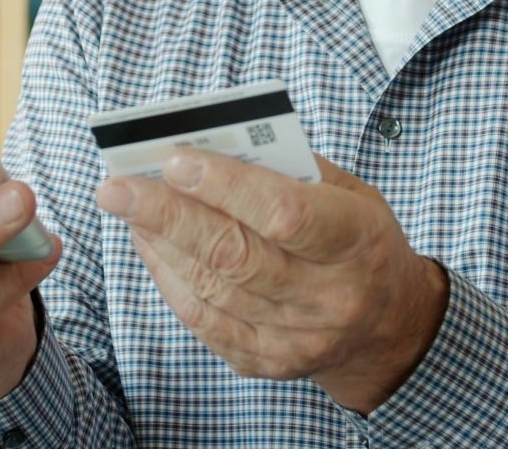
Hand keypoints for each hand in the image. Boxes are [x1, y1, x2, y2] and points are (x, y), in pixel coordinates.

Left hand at [95, 151, 447, 412]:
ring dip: (160, 243)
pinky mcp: (269, 361)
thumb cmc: (360, 240)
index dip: (227, 187)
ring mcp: (298, 337)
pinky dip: (170, 278)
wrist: (390, 325)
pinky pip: (205, 321)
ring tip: (127, 206)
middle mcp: (330, 297)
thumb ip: (289, 169)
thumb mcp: (349, 193)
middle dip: (167, 215)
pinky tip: (150, 244)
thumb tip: (209, 146)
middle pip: (234, 255)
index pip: (285, 214)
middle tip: (117, 187)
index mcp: (356, 242)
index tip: (176, 161)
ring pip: (212, 288)